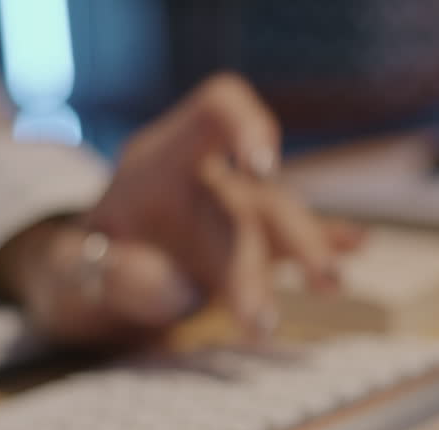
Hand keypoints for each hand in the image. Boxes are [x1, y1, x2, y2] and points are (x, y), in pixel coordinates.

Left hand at [0, 73, 360, 344]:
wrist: (92, 277)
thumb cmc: (85, 266)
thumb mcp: (79, 274)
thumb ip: (117, 276)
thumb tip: (177, 290)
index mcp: (163, 160)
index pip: (217, 109)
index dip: (246, 126)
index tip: (264, 166)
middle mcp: (209, 177)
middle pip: (257, 195)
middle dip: (275, 246)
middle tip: (267, 311)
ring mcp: (236, 209)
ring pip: (280, 224)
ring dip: (308, 254)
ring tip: (332, 284)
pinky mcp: (252, 243)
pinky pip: (292, 239)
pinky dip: (327, 241)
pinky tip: (359, 244)